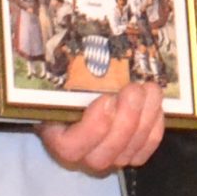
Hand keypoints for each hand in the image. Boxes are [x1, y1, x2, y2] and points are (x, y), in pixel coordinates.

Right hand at [37, 80, 166, 173]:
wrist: (83, 95)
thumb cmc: (68, 86)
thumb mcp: (55, 78)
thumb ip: (53, 67)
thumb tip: (41, 37)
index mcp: (57, 137)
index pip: (71, 148)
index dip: (94, 127)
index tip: (106, 99)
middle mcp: (81, 156)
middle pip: (104, 155)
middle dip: (126, 119)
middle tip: (134, 89)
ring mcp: (107, 158)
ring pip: (128, 151)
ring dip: (144, 118)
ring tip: (149, 90)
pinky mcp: (129, 155)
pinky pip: (145, 149)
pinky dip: (154, 127)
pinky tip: (155, 105)